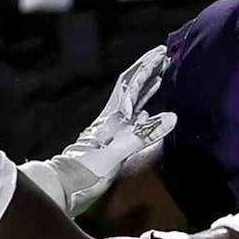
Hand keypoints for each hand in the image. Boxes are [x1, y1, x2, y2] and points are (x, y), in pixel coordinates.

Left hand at [26, 46, 175, 215]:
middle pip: (133, 88)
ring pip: (133, 103)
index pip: (131, 83)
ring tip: (161, 77)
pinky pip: (133, 123)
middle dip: (149, 71)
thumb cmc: (87, 169)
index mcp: (113, 115)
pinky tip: (149, 114)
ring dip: (147, 89)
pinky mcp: (113, 144)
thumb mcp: (117, 151)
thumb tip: (173, 117)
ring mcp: (113, 130)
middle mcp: (113, 119)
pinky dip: (145, 114)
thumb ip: (143, 134)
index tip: (161, 51)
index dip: (146, 66)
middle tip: (166, 58)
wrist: (65, 187)